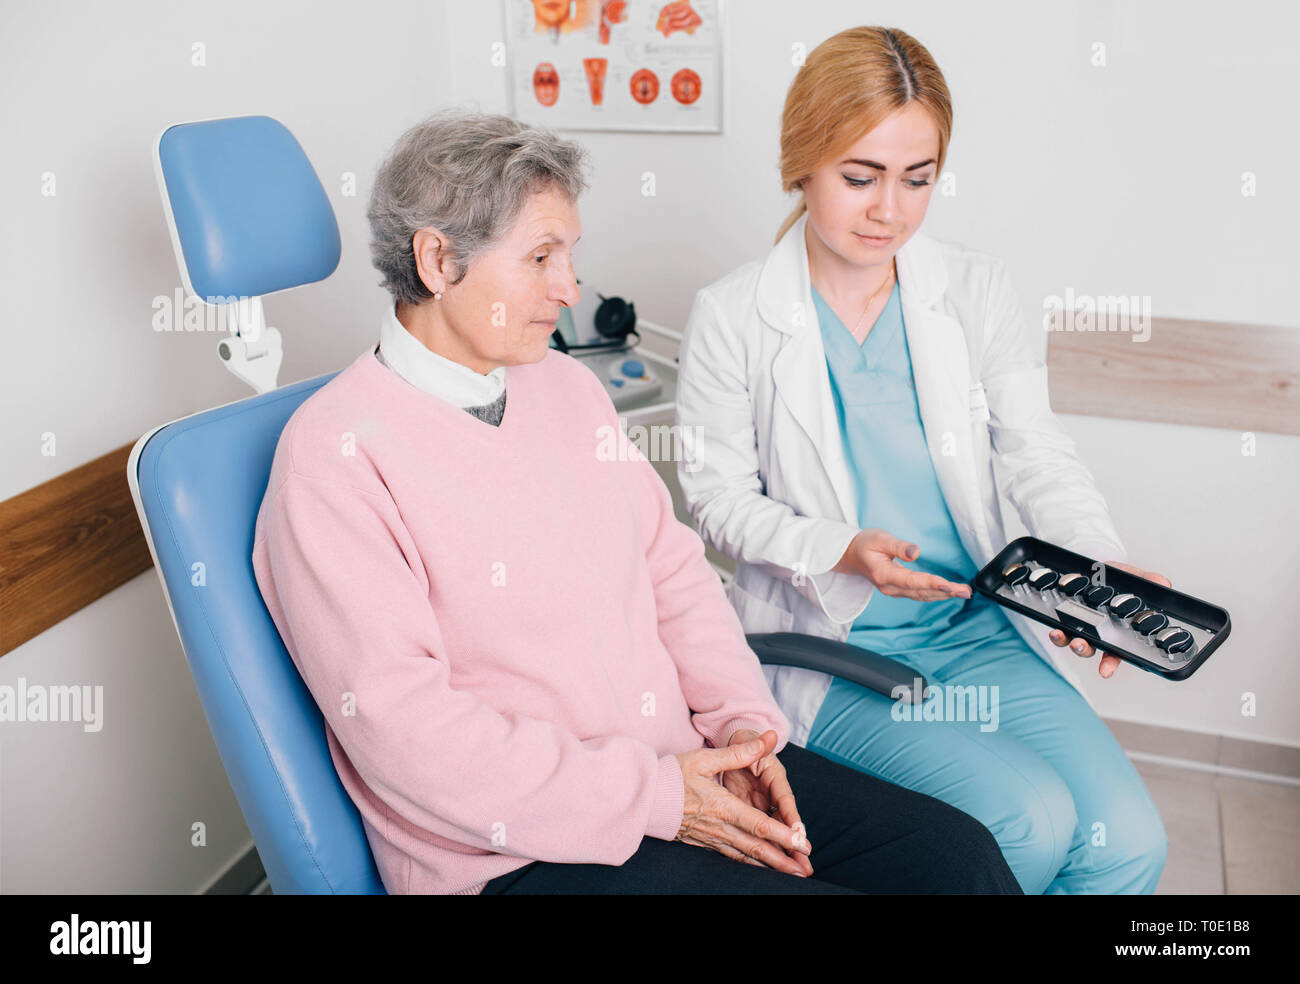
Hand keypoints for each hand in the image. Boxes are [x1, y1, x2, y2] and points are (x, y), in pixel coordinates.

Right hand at [673, 732, 811, 875]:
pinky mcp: (705, 842)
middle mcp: (720, 827)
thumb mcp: (706, 758)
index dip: (782, 835)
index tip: (801, 843)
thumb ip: (739, 752)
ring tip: (791, 874)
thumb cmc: (673, 775)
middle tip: (804, 870)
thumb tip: (768, 739)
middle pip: (756, 848)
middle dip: (783, 860)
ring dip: (770, 867)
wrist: (644, 796)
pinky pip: (733, 857)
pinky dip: (751, 864)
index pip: (758, 824)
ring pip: (746, 856)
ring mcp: (712, 837)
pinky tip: (761, 868)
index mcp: (722, 806)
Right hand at [833, 528, 970, 601]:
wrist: (850, 555)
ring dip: (944, 595)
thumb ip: (898, 546)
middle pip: (921, 592)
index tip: (949, 585)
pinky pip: (919, 594)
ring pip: (922, 596)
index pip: (912, 581)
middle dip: (945, 592)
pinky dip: (935, 594)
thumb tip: (915, 552)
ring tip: (964, 592)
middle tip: (966, 591)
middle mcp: (889, 587)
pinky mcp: (899, 589)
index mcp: (883, 574)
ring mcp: (894, 590)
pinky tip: (948, 592)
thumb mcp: (879, 538)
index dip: (931, 583)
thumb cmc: (864, 544)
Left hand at [1047, 560, 1171, 677]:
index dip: (1110, 663)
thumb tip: (1163, 584)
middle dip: (1083, 650)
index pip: (1116, 651)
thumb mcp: (1136, 578)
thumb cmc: (1120, 579)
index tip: (1105, 671)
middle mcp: (1098, 630)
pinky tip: (1054, 626)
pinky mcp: (1066, 614)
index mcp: (1118, 629)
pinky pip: (1059, 626)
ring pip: (1073, 639)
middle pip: (1091, 648)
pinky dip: (1056, 629)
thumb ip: (1149, 581)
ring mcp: (1081, 624)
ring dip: (1066, 641)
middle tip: (1080, 645)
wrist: (1098, 568)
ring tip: (1062, 635)